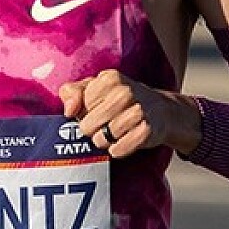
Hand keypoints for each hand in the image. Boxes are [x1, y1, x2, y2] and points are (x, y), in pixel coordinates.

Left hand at [59, 69, 200, 157]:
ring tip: (114, 132)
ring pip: (101, 139)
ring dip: (105, 141)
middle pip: (86, 126)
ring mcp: (138, 111)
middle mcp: (125, 92)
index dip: (84, 113)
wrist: (159, 109)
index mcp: (109, 78)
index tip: (96, 109)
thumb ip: (71, 92)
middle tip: (104, 124)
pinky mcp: (147, 130)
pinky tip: (124, 140)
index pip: (79, 107)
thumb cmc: (118, 99)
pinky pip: (118, 150)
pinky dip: (117, 150)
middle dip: (92, 130)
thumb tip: (69, 110)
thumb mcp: (93, 88)